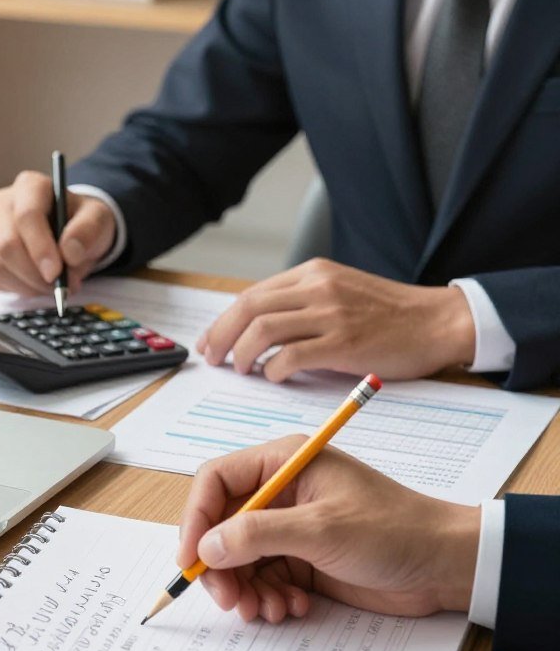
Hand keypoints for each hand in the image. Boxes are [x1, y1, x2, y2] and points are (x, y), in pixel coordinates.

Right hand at [0, 171, 116, 296]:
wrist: (70, 234)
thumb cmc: (81, 222)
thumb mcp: (98, 220)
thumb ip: (88, 231)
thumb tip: (70, 252)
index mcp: (30, 186)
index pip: (26, 215)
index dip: (40, 247)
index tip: (56, 272)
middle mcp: (2, 202)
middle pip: (7, 244)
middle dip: (34, 273)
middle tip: (59, 287)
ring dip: (27, 285)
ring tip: (51, 285)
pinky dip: (16, 288)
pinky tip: (34, 282)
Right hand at [177, 435, 479, 622]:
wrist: (445, 566)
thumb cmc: (393, 530)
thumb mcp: (321, 529)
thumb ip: (258, 534)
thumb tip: (207, 546)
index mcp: (282, 463)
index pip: (216, 481)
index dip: (195, 518)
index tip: (190, 559)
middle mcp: (279, 491)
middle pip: (221, 524)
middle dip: (220, 565)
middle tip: (230, 600)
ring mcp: (289, 526)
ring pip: (239, 557)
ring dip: (245, 588)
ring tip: (268, 611)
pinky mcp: (301, 557)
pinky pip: (263, 577)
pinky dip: (268, 597)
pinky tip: (292, 607)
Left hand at [196, 258, 475, 382]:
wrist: (439, 321)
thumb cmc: (390, 313)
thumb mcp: (340, 291)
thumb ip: (302, 302)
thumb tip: (257, 328)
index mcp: (312, 273)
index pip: (252, 294)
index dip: (224, 320)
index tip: (211, 340)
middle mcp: (317, 287)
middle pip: (248, 308)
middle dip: (222, 335)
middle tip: (213, 358)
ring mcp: (330, 313)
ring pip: (263, 329)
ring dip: (243, 353)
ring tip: (241, 369)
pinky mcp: (344, 342)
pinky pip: (291, 355)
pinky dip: (273, 369)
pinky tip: (274, 377)